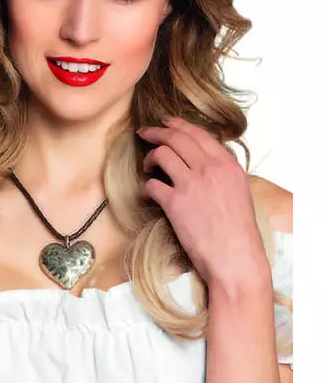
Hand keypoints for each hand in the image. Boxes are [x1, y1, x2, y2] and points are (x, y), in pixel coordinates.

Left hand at [138, 117, 269, 287]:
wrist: (236, 259)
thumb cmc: (238, 231)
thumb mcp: (238, 191)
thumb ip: (220, 171)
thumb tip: (200, 160)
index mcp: (227, 164)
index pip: (197, 133)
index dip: (177, 125)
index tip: (165, 124)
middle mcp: (209, 169)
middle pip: (176, 138)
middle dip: (156, 132)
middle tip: (145, 134)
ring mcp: (191, 184)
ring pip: (161, 155)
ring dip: (150, 158)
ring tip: (148, 167)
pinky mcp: (175, 203)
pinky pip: (152, 184)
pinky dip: (147, 188)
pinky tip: (149, 194)